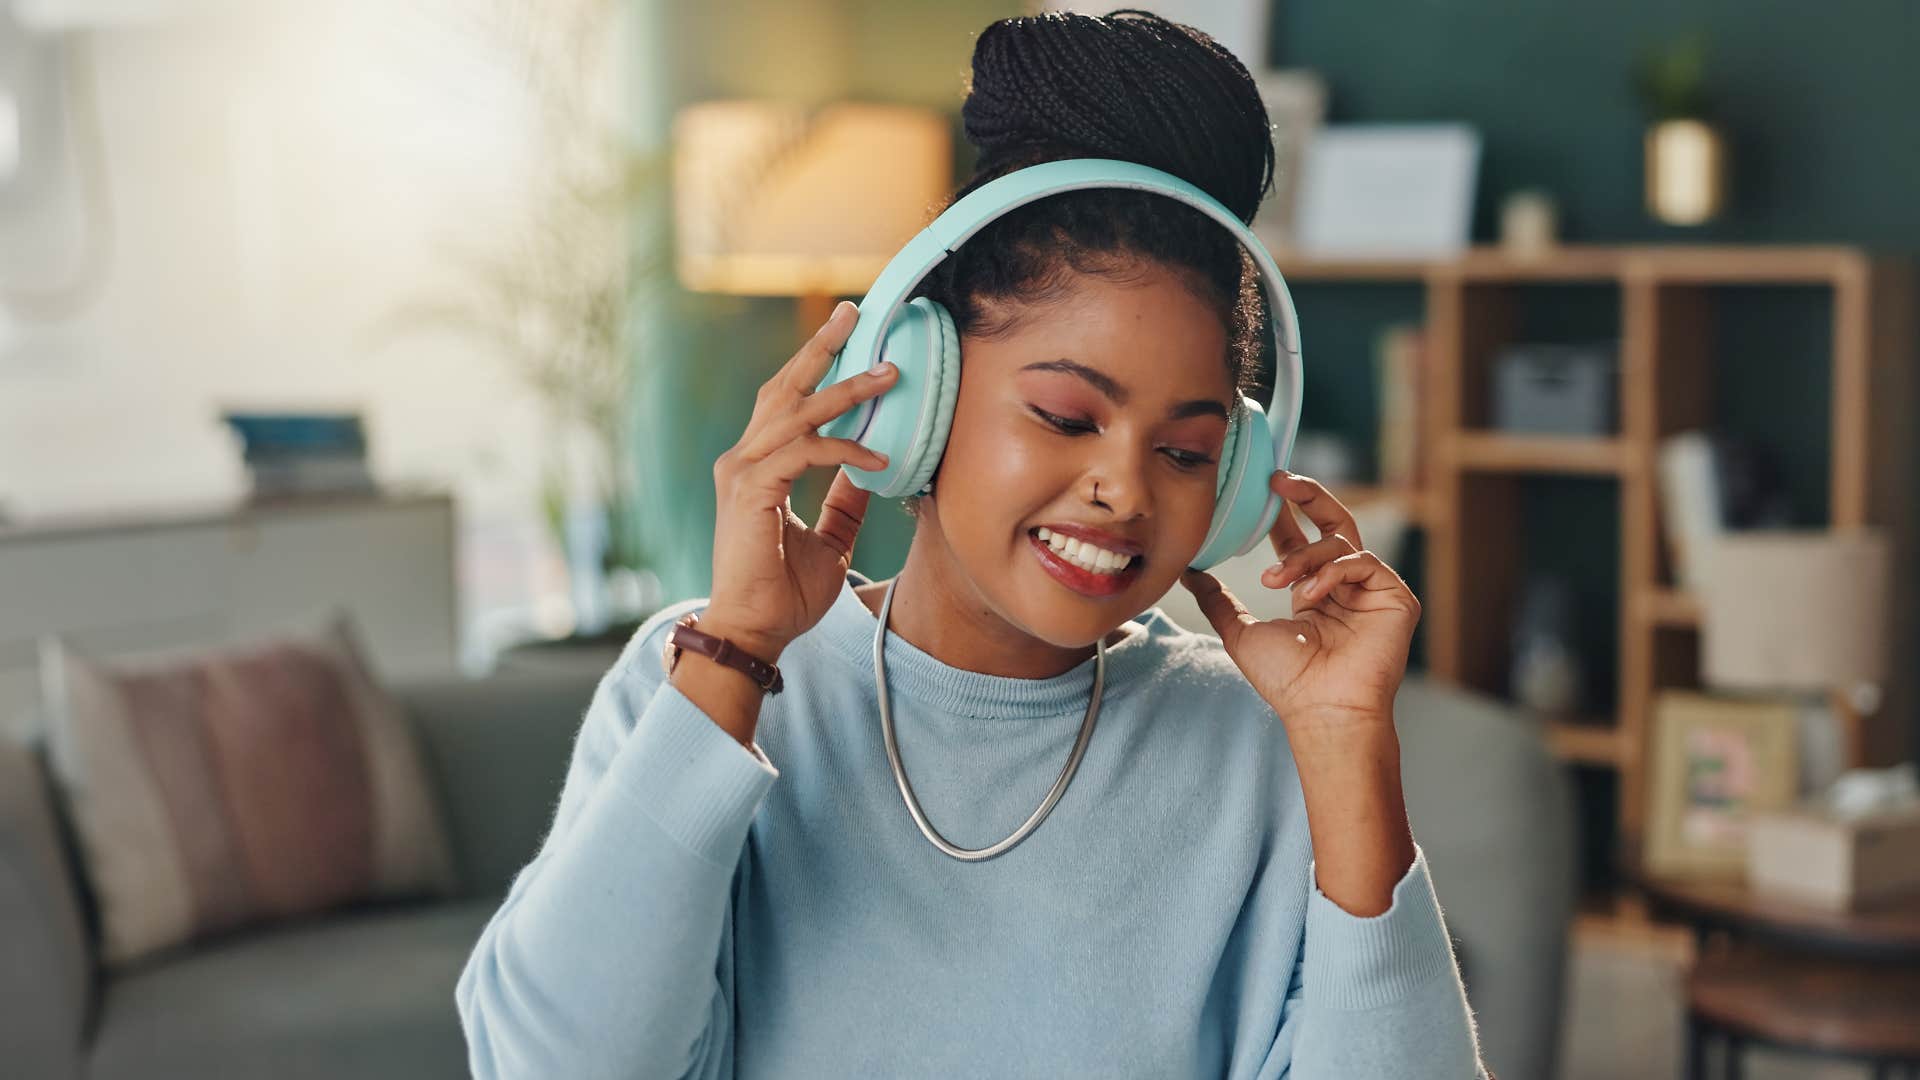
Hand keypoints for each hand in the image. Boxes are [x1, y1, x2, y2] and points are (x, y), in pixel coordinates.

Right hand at [702, 300, 897, 659]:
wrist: (754, 631)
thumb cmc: (784, 591)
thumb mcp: (828, 538)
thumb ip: (843, 500)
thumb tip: (869, 466)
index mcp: (758, 465)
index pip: (789, 403)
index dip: (820, 369)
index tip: (856, 341)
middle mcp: (743, 459)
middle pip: (784, 387)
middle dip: (821, 347)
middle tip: (856, 312)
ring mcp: (742, 472)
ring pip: (797, 412)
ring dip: (846, 388)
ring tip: (889, 372)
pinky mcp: (749, 491)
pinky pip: (805, 452)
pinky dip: (844, 449)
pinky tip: (879, 457)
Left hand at [1179, 471, 1420, 741]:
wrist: (1322, 711)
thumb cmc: (1287, 681)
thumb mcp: (1240, 632)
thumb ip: (1218, 600)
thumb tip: (1191, 572)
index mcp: (1314, 592)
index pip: (1301, 540)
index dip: (1283, 513)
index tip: (1262, 488)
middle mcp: (1345, 587)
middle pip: (1333, 522)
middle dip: (1307, 495)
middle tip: (1277, 479)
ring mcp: (1372, 591)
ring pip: (1340, 542)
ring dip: (1303, 556)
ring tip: (1277, 581)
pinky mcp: (1395, 598)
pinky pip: (1364, 562)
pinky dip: (1332, 571)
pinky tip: (1309, 593)